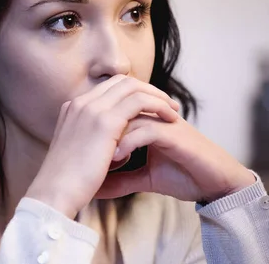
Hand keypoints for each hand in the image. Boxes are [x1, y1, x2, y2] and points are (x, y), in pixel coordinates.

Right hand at [25, 75, 180, 218]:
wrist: (54, 193)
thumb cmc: (66, 183)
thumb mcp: (77, 153)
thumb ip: (91, 142)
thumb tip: (115, 147)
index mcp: (72, 109)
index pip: (108, 88)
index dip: (133, 94)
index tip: (150, 107)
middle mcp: (80, 103)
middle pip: (122, 82)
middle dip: (148, 90)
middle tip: (167, 105)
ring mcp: (91, 109)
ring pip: (132, 87)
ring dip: (157, 96)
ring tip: (173, 111)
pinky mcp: (104, 121)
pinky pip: (139, 101)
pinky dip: (157, 106)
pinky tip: (169, 118)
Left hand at [95, 113, 255, 202]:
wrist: (215, 183)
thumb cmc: (183, 176)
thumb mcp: (144, 178)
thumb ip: (121, 178)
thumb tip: (95, 187)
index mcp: (143, 120)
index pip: (109, 112)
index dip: (91, 128)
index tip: (77, 149)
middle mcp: (151, 116)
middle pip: (114, 106)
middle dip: (95, 128)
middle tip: (79, 148)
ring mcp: (163, 121)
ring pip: (128, 115)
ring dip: (109, 135)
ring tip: (95, 156)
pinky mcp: (174, 133)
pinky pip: (146, 130)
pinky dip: (128, 142)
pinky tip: (115, 158)